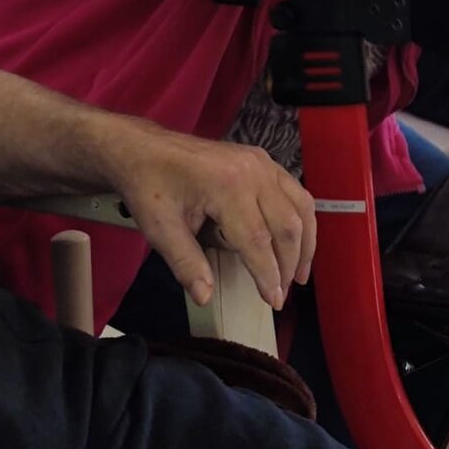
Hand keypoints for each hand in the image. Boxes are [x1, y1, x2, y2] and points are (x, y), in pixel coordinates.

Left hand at [110, 126, 315, 311]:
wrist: (143, 147)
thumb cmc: (149, 186)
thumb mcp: (160, 229)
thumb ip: (186, 264)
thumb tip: (206, 297)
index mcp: (227, 187)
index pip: (258, 240)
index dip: (268, 275)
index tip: (274, 302)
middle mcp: (253, 171)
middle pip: (287, 224)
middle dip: (289, 264)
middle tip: (284, 294)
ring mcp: (261, 162)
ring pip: (300, 205)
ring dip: (305, 242)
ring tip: (300, 273)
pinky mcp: (262, 159)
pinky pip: (294, 190)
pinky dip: (301, 218)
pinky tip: (296, 239)